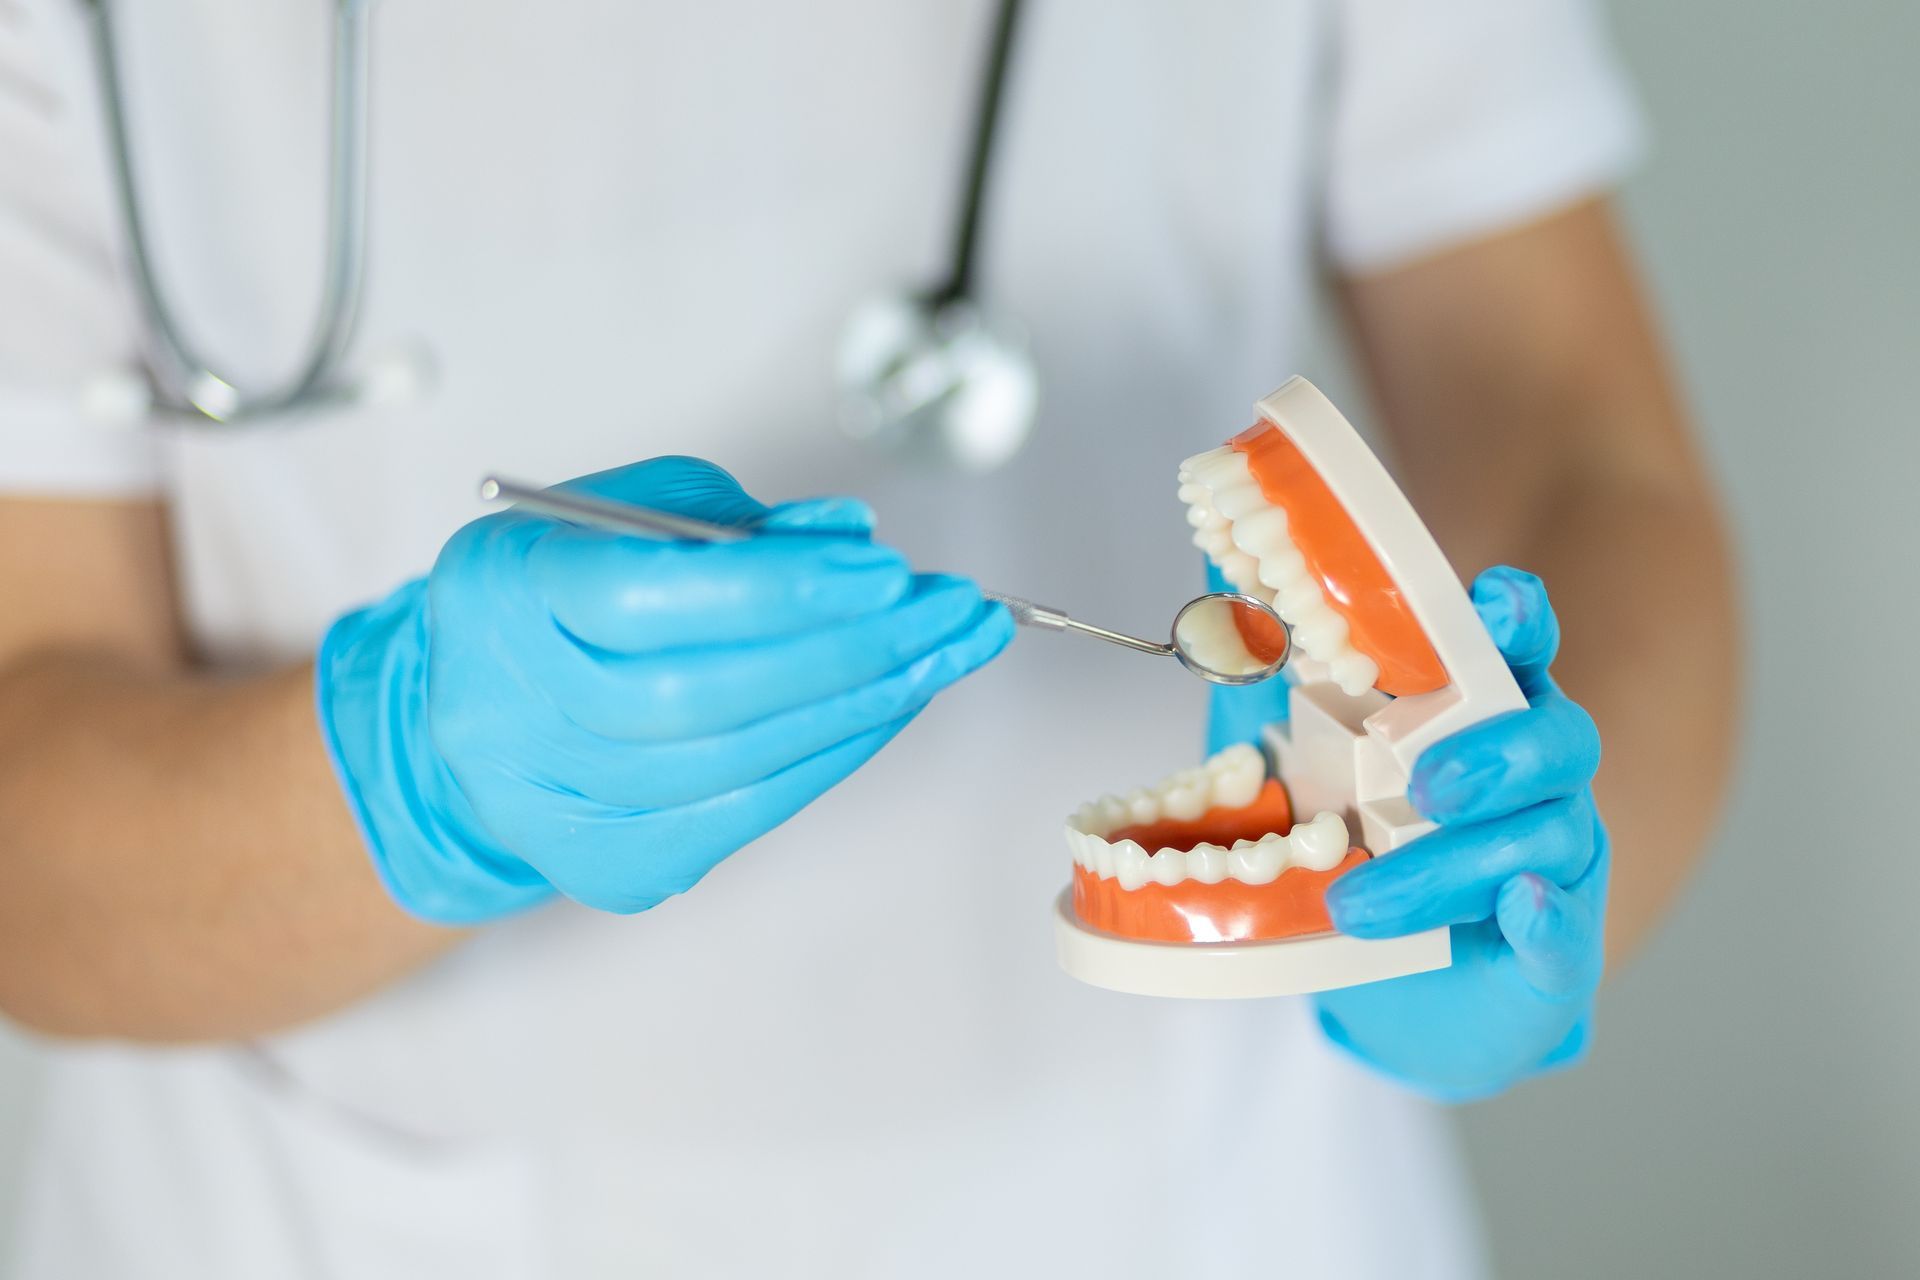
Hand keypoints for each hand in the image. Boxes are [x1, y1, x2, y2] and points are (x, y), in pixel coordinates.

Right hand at [316, 457, 1011, 923]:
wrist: (472, 718)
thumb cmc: (558, 598)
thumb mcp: (621, 516)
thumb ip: (731, 520)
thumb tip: (849, 541)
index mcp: (507, 599)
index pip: (648, 601)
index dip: (779, 589)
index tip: (884, 569)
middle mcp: (516, 712)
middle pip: (707, 694)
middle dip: (854, 649)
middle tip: (952, 611)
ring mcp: (561, 805)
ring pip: (740, 763)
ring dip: (865, 704)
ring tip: (945, 651)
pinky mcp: (614, 864)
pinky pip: (751, 812)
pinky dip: (833, 754)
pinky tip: (891, 707)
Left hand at [1315, 567, 1605, 1099]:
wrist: (1407, 993)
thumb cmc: (1369, 855)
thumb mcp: (1310, 768)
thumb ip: (1279, 689)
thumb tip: (1214, 603)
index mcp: (1484, 718)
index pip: (1518, 652)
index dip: (1518, 620)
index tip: (1493, 602)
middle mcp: (1535, 782)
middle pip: (1558, 739)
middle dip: (1492, 755)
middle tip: (1421, 787)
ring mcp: (1556, 865)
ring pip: (1545, 839)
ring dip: (1450, 865)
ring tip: (1358, 900)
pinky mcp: (1556, 950)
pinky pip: (1570, 932)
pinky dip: (1547, 918)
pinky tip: (1518, 906)